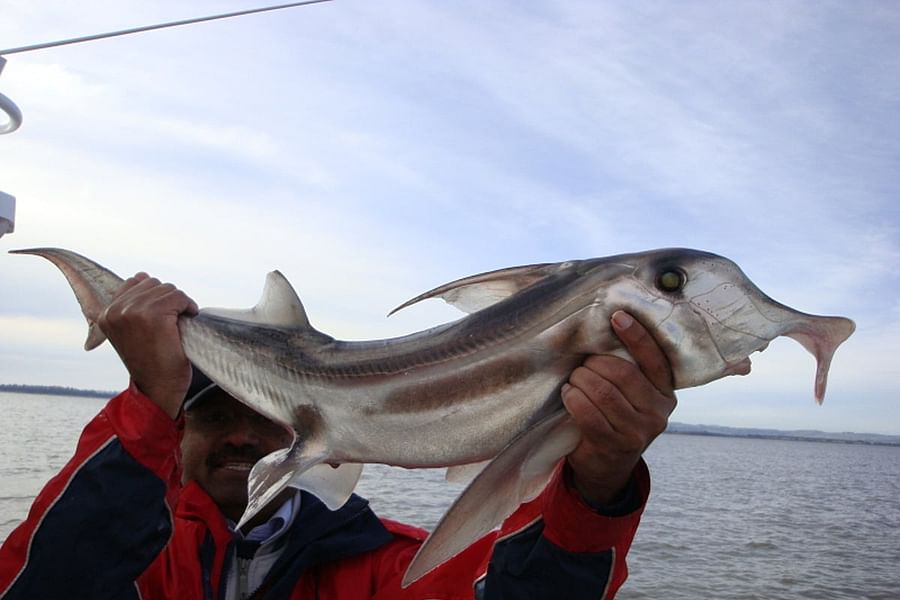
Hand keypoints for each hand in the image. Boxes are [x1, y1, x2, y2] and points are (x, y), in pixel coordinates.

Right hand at [98, 273, 198, 418]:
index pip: (135, 282)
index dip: (155, 297)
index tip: (161, 317)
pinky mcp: (153, 315)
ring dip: (179, 303)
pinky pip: (178, 297)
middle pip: (153, 284)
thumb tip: (142, 276)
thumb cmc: (151, 360)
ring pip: (167, 289)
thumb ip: (132, 305)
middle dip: (168, 299)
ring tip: (177, 323)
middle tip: (172, 322)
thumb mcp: (132, 330)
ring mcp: (132, 311)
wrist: (158, 388)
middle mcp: (115, 310)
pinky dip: (188, 306)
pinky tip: (188, 319)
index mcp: (106, 313)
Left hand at [562, 310, 676, 505]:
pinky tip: (569, 395)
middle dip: (594, 364)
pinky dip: (573, 398)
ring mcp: (637, 431)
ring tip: (574, 380)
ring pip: (602, 391)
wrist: (607, 466)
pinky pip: (588, 412)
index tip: (617, 317)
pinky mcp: (614, 444)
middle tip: (582, 365)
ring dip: (580, 380)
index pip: (655, 360)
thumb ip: (631, 371)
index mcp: (666, 394)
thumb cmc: (616, 418)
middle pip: (621, 373)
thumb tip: (608, 328)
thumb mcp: (634, 396)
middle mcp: (657, 413)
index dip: (636, 336)